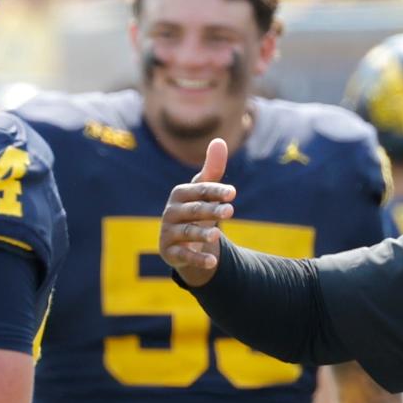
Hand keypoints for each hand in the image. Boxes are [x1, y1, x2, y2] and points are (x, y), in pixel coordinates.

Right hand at [159, 138, 235, 286]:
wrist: (184, 240)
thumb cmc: (197, 210)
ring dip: (201, 233)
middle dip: (211, 210)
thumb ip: (213, 170)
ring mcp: (169, 232)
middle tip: (230, 210)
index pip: (200, 191)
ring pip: (187, 232)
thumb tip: (219, 141)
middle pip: (194, 211)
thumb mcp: (204, 192)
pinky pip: (183, 255)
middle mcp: (171, 212)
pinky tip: (212, 261)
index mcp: (180, 194)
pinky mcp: (170, 252)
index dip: (216, 191)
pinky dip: (197, 258)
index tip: (233, 193)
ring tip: (217, 235)